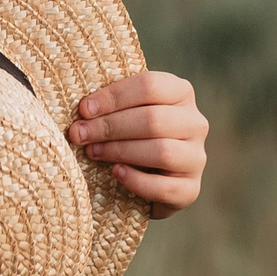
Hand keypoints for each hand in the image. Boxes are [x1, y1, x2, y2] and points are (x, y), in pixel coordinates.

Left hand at [68, 71, 207, 218]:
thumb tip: (83, 109)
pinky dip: (137, 181)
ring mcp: (196, 157)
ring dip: (120, 151)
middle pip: (154, 119)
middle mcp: (195, 122)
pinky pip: (166, 187)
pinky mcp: (191, 189)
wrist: (150, 177)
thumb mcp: (127, 111)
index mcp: (181, 92)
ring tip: (93, 152)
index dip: (114, 97)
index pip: (150, 86)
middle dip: (110, 127)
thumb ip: (112, 105)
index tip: (84, 109)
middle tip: (80, 134)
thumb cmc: (132, 134)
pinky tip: (116, 173)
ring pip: (162, 151)